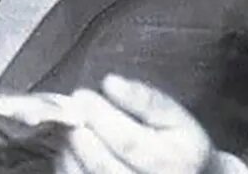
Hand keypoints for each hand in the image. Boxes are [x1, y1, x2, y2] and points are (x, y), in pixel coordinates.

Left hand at [55, 74, 247, 172]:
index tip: (82, 95)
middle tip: (73, 109)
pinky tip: (71, 150)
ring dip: (70, 150)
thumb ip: (146, 98)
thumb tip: (111, 83)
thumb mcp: (174, 116)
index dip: (99, 116)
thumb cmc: (179, 144)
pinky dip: (68, 167)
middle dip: (80, 131)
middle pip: (103, 164)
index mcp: (172, 160)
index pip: (127, 141)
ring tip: (72, 127)